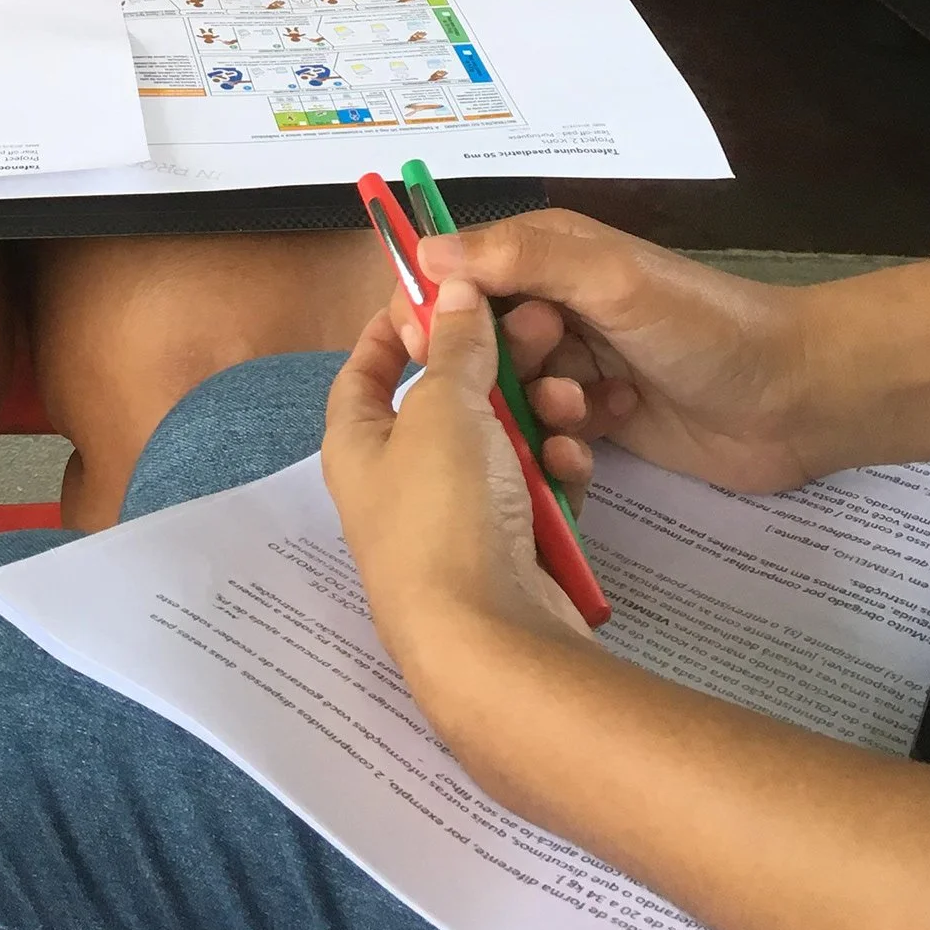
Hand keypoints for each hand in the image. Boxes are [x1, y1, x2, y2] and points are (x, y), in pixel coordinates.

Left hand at [322, 281, 592, 696]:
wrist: (489, 642)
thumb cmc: (443, 511)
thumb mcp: (444, 407)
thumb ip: (454, 345)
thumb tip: (452, 286)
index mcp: (356, 442)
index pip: (364, 369)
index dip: (397, 327)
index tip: (440, 291)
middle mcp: (397, 482)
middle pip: (448, 400)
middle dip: (498, 366)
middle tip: (543, 331)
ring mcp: (454, 522)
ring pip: (501, 445)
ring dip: (538, 421)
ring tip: (567, 407)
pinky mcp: (507, 554)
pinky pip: (532, 495)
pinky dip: (554, 478)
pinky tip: (573, 469)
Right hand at [415, 210, 814, 494]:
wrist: (794, 399)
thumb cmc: (701, 325)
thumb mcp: (609, 279)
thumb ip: (520, 260)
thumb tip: (423, 254)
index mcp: (546, 253)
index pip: (455, 273)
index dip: (434, 310)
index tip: (431, 350)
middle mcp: (552, 303)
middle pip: (475, 341)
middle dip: (496, 364)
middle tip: (546, 368)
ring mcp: (574, 363)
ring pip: (508, 393)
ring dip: (532, 406)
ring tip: (581, 410)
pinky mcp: (596, 418)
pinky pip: (544, 433)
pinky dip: (560, 441)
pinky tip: (597, 440)